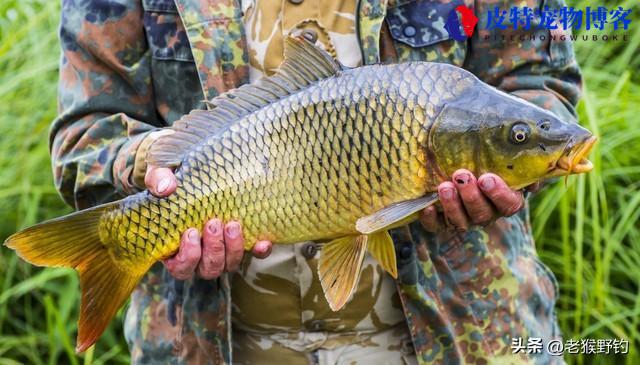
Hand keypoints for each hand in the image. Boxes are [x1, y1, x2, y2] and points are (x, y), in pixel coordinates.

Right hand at [145, 165, 272, 279]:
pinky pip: (253, 255)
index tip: (191, 232)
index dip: (188, 256)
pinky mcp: (242, 243)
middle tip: (214, 223)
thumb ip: (158, 179)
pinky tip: (263, 242)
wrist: (195, 175)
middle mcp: (200, 257)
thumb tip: (166, 188)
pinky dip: (259, 251)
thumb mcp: (159, 176)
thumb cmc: (172, 181)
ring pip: (229, 265)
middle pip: (209, 269)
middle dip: (214, 249)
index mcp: (174, 250)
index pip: (181, 267)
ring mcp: (223, 252)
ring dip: (233, 248)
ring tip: (232, 224)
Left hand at [420, 169, 536, 231]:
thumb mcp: (503, 156)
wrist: (454, 162)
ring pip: (460, 222)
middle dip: (471, 196)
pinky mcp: (440, 222)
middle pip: (482, 214)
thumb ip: (520, 162)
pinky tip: (427, 207)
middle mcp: (485, 214)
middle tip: (461, 176)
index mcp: (505, 200)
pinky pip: (436, 226)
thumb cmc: (485, 158)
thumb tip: (535, 173)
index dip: (499, 194)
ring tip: (444, 187)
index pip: (509, 204)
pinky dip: (431, 219)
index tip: (487, 178)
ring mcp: (463, 220)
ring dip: (452, 206)